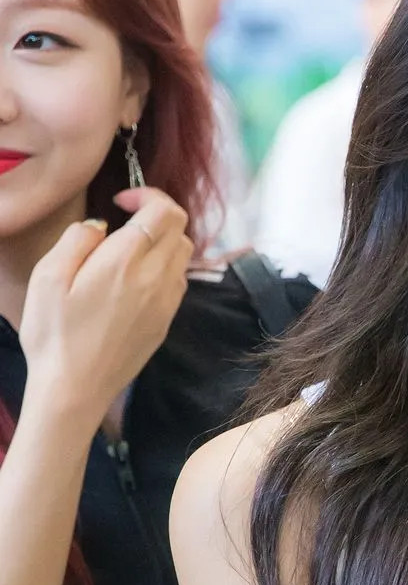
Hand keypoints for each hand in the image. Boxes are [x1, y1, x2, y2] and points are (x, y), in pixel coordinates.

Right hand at [19, 187, 191, 430]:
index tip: (121, 201)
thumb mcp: (47, 277)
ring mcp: (166, 304)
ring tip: (129, 249)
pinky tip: (135, 278)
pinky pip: (178, 283)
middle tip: (126, 219)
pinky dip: (164, 268)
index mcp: (126, 262)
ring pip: (183, 256)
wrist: (74, 390)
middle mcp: (155, 280)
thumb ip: (77, 239)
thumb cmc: (54, 335)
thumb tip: (99, 226)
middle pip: (181, 230)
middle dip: (157, 215)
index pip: (164, 212)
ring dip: (163, 242)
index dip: (147, 194)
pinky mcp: (165, 323)